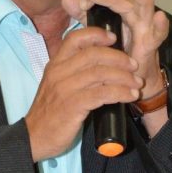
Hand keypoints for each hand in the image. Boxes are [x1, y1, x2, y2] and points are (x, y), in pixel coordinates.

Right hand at [25, 26, 142, 161]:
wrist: (34, 137)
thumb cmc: (49, 114)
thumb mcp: (56, 86)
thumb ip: (73, 74)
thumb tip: (103, 68)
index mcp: (55, 65)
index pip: (75, 39)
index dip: (96, 34)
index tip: (113, 38)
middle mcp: (59, 72)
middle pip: (94, 54)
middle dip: (119, 58)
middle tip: (134, 66)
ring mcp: (65, 88)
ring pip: (101, 73)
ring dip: (124, 77)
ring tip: (137, 84)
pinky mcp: (73, 105)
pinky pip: (102, 93)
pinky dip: (120, 93)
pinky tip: (129, 96)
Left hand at [62, 0, 168, 94]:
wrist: (129, 79)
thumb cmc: (116, 52)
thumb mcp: (96, 30)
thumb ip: (83, 14)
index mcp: (123, 7)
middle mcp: (135, 12)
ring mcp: (145, 27)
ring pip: (143, 2)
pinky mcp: (151, 45)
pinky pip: (159, 34)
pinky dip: (161, 26)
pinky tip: (159, 17)